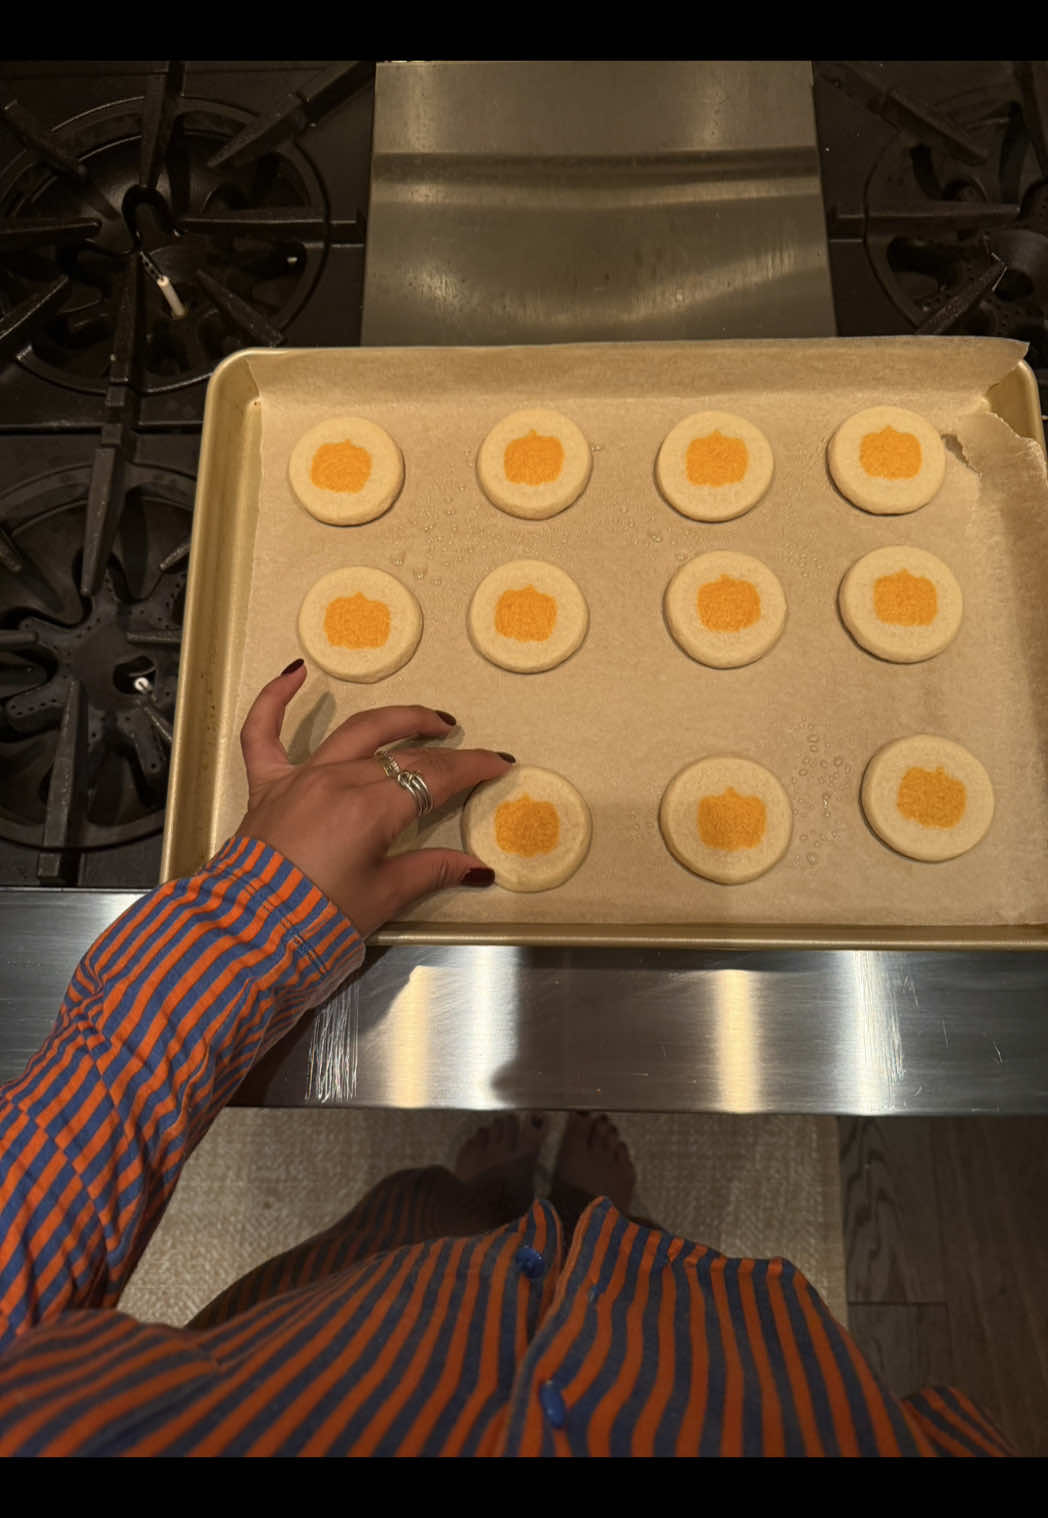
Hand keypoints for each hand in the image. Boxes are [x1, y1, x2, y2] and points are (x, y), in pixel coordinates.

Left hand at [235, 661, 512, 935]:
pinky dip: (275, 700)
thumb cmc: (320, 919)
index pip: (433, 777)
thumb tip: (478, 868)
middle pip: (401, 755)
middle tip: (470, 752)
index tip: (498, 763)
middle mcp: (337, 780)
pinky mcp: (267, 784)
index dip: (470, 768)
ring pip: (354, 733)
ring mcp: (300, 777)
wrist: (250, 934)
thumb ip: (430, 871)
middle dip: (443, 752)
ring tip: (427, 721)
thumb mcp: (383, 896)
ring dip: (395, 720)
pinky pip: (263, 732)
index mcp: (370, 809)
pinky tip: (296, 673)